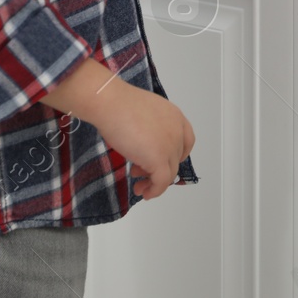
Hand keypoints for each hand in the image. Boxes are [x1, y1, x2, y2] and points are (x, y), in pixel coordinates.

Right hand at [43, 59, 194, 201]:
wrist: (111, 103)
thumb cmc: (119, 105)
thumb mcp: (143, 115)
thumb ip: (151, 129)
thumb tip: (144, 145)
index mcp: (175, 117)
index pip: (186, 141)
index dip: (176, 155)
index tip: (163, 161)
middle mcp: (177, 131)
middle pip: (175, 159)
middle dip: (157, 168)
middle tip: (138, 172)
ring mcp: (170, 145)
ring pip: (169, 172)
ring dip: (155, 182)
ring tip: (139, 186)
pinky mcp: (159, 159)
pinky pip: (162, 181)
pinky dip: (155, 191)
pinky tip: (145, 193)